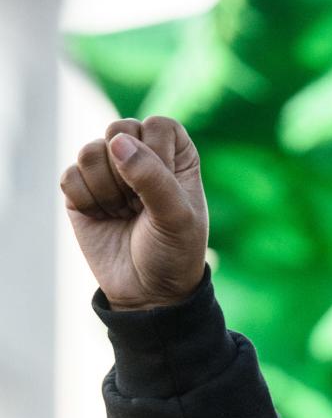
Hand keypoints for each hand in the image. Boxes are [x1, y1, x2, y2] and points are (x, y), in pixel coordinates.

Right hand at [61, 115, 208, 311]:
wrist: (148, 292)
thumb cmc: (173, 252)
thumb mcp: (177, 218)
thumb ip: (153, 178)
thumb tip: (117, 143)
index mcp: (174, 154)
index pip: (157, 125)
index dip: (157, 156)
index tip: (166, 190)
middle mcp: (140, 154)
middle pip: (117, 129)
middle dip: (128, 175)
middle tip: (141, 206)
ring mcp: (107, 169)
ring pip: (89, 152)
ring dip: (108, 192)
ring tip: (124, 214)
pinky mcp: (80, 189)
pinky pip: (70, 177)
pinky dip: (88, 202)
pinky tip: (104, 218)